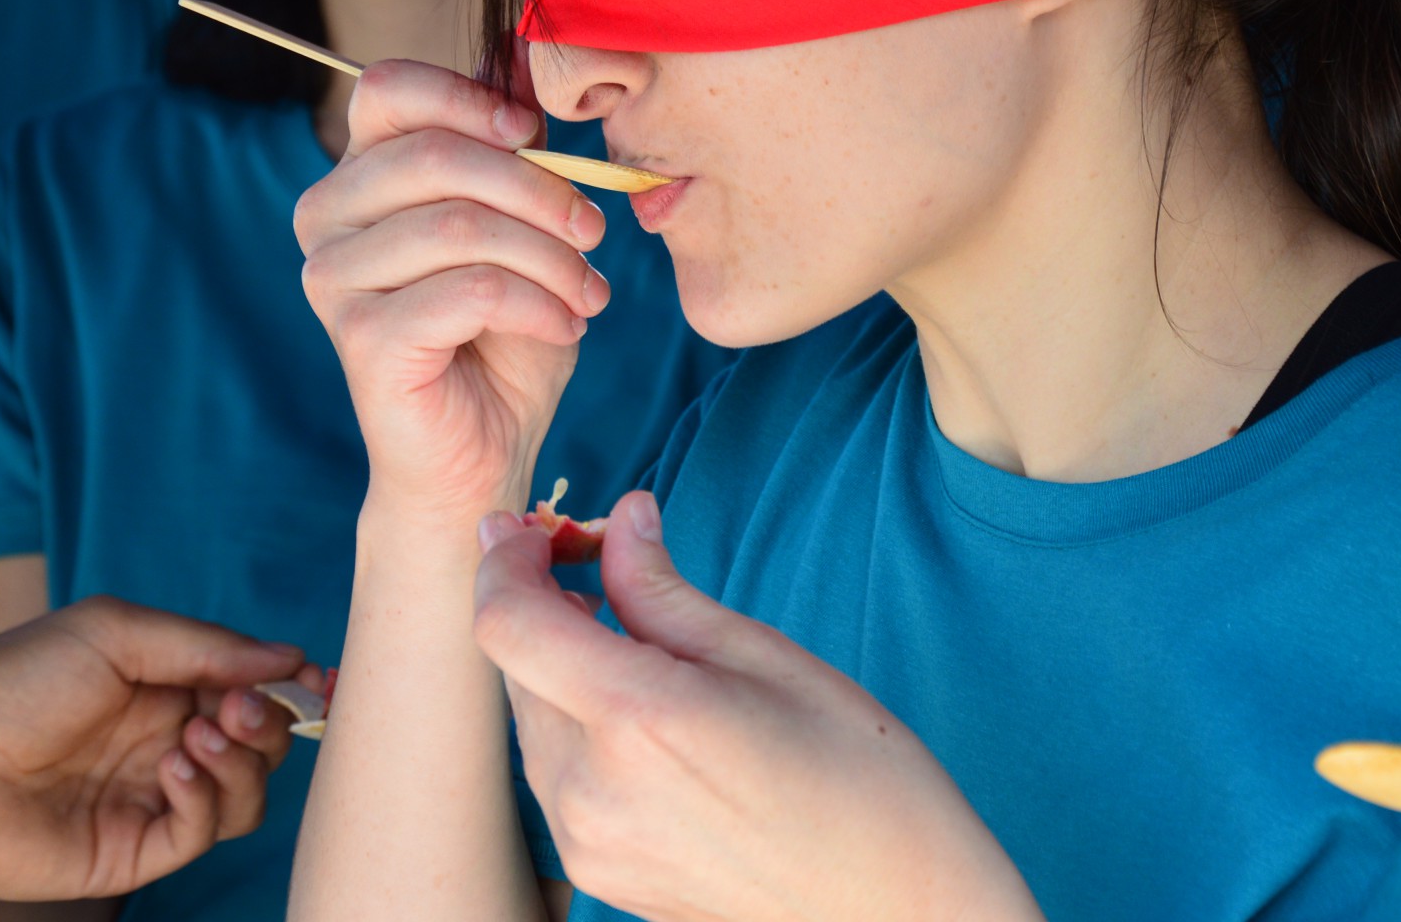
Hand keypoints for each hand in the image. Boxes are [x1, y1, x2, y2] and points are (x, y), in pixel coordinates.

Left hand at [0, 597, 316, 898]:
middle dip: (266, 721)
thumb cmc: (8, 683)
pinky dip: (206, 797)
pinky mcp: (134, 851)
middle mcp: (161, 740)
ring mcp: (149, 798)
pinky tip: (170, 768)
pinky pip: (205, 832)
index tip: (320, 676)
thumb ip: (205, 645)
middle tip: (238, 708)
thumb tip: (290, 656)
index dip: (289, 682)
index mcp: (158, 684)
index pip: (248, 685)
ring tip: (199, 738)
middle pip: (260, 742)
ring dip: (242, 762)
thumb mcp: (111, 632)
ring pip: (245, 794)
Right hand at [295, 60, 609, 520]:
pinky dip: (538, 303)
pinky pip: (468, 291)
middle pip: (435, 156)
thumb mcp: (524, 222)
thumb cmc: (503, 333)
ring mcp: (332, 278)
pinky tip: (567, 326)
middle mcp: (326, 216)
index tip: (535, 134)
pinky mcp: (361, 337)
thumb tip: (522, 48)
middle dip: (538, 189)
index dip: (468, 97)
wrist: (483, 452)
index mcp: (358, 173)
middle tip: (595, 233)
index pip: (388, 88)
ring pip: (460, 225)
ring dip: (550, 257)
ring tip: (589, 292)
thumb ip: (515, 142)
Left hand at [473, 492, 1041, 921]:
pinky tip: (638, 712)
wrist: (897, 908)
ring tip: (630, 638)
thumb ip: (662, 588)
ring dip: (557, 667)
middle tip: (592, 560)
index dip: (503, 560)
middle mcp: (595, 790)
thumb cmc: (859, 778)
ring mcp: (591, 844)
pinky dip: (576, 726)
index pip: (506, 624)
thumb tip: (620, 516)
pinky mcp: (602, 874)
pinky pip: (557, 777)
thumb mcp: (765, 656)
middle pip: (515, 668)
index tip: (531, 526)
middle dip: (540, 604)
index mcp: (640, 721)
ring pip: (533, 722)